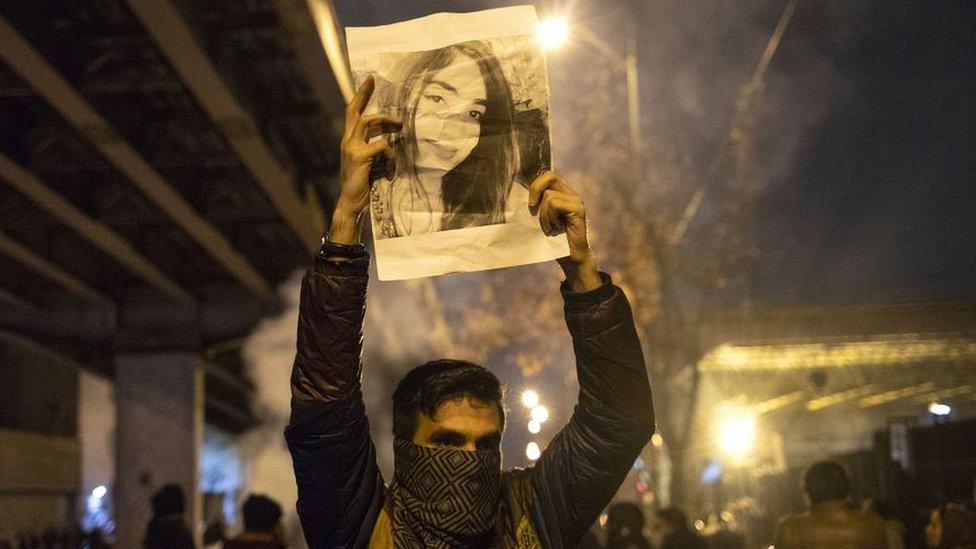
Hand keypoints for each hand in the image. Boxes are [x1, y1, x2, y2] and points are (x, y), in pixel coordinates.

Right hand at [330, 75, 401, 243]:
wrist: (351, 203)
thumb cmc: (362, 184)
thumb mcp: (369, 163)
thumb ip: (375, 150)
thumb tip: (391, 140)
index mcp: (349, 142)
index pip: (352, 114)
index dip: (360, 96)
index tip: (369, 81)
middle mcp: (347, 141)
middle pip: (355, 111)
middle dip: (365, 95)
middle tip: (373, 81)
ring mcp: (351, 148)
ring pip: (369, 122)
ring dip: (386, 121)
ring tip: (400, 125)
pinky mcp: (360, 157)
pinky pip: (381, 145)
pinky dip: (390, 153)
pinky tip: (391, 165)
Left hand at [528, 171, 601, 291]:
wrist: (570, 259)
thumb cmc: (553, 241)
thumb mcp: (540, 219)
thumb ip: (535, 205)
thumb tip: (514, 195)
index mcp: (562, 194)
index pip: (547, 175)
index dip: (535, 185)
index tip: (529, 203)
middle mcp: (570, 194)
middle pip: (549, 176)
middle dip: (536, 189)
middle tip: (531, 207)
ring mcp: (575, 200)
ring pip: (549, 196)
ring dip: (543, 215)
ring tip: (549, 228)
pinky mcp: (578, 209)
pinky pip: (555, 204)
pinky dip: (550, 218)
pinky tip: (556, 229)